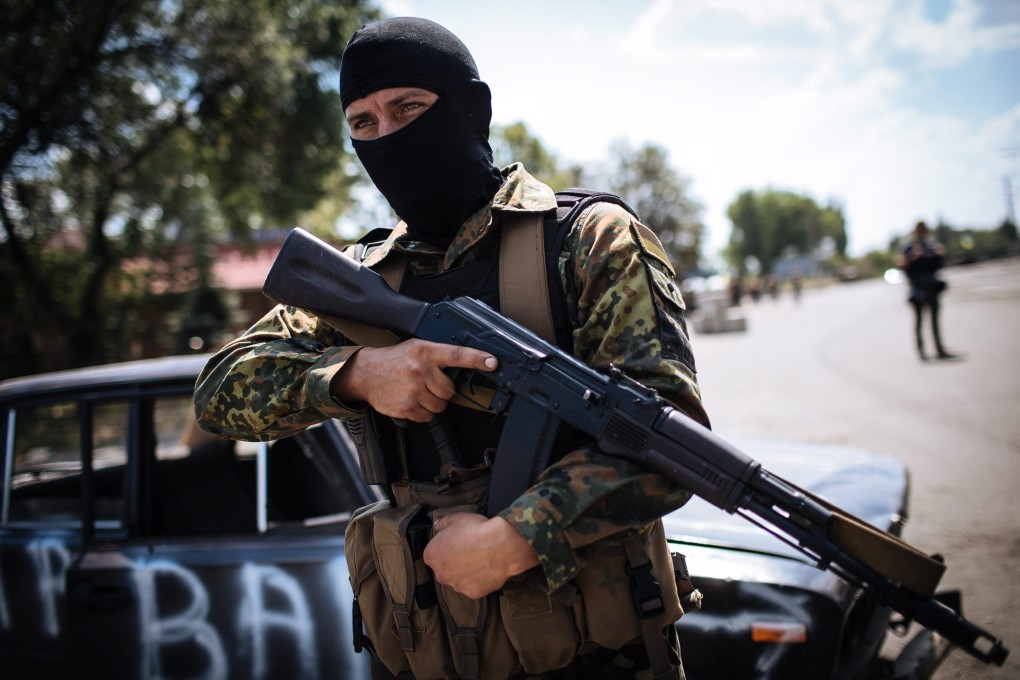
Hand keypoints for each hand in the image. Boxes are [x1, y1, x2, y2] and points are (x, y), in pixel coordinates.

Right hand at [331, 339, 496, 421]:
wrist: (366, 373)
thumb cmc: (395, 360)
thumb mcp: (416, 348)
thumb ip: (438, 356)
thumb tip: (465, 366)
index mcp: (426, 351)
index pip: (457, 355)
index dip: (478, 359)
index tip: (493, 363)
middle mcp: (420, 370)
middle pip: (450, 390)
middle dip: (442, 390)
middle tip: (428, 383)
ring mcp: (413, 390)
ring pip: (441, 406)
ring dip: (433, 402)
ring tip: (418, 391)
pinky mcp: (406, 407)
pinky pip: (427, 417)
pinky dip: (422, 412)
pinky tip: (411, 400)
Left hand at [423, 513, 538, 598]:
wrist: (501, 544)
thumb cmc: (477, 530)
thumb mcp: (457, 519)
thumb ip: (442, 523)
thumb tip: (438, 526)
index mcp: (432, 556)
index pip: (434, 553)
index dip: (446, 547)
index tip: (456, 542)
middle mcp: (441, 574)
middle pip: (445, 568)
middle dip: (454, 561)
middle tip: (468, 550)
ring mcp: (457, 585)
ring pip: (459, 579)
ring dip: (465, 572)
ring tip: (479, 558)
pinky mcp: (473, 593)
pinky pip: (473, 586)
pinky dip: (478, 580)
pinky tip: (486, 568)